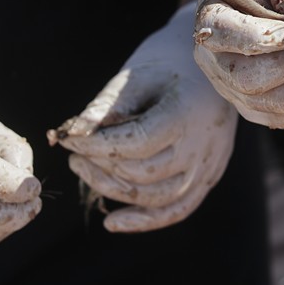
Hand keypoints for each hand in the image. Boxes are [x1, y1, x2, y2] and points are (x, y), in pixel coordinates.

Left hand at [51, 2, 237, 231]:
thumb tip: (71, 135)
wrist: (214, 62)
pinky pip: (178, 209)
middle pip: (144, 175)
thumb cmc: (169, 62)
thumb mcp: (137, 76)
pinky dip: (145, 220)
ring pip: (158, 198)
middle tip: (74, 153)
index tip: (68, 138)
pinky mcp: (210, 175)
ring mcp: (210, 165)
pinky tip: (113, 222)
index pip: (135, 144)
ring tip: (86, 172)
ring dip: (115, 191)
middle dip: (100, 167)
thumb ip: (106, 108)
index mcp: (186, 114)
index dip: (96, 146)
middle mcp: (202, 146)